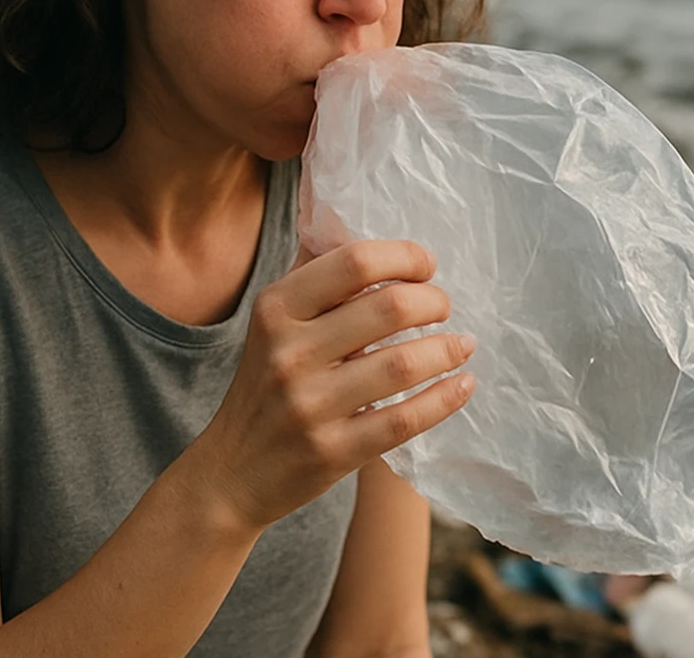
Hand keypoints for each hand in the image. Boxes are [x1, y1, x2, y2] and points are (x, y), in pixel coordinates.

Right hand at [191, 240, 475, 533]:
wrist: (231, 473)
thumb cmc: (265, 386)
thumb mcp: (273, 323)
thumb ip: (312, 274)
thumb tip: (347, 220)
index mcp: (276, 309)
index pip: (355, 261)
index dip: (404, 256)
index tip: (427, 266)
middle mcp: (289, 352)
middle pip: (390, 308)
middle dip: (434, 302)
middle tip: (444, 307)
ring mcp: (310, 405)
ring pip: (403, 364)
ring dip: (447, 350)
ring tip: (462, 345)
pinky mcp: (332, 452)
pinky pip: (405, 419)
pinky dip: (445, 399)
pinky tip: (462, 385)